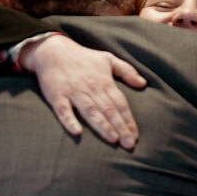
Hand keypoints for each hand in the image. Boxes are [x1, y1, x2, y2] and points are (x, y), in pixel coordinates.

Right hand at [19, 34, 146, 148]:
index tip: (136, 135)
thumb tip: (143, 83)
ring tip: (113, 139)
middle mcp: (91, 88)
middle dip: (120, 128)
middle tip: (130, 144)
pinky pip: (63, 110)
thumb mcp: (108, 59)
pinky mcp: (57, 96)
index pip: (120, 103)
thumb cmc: (83, 58)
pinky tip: (77, 132)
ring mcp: (73, 92)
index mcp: (104, 82)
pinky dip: (69, 121)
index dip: (128, 120)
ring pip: (90, 111)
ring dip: (102, 125)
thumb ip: (127, 71)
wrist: (53, 50)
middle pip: (108, 110)